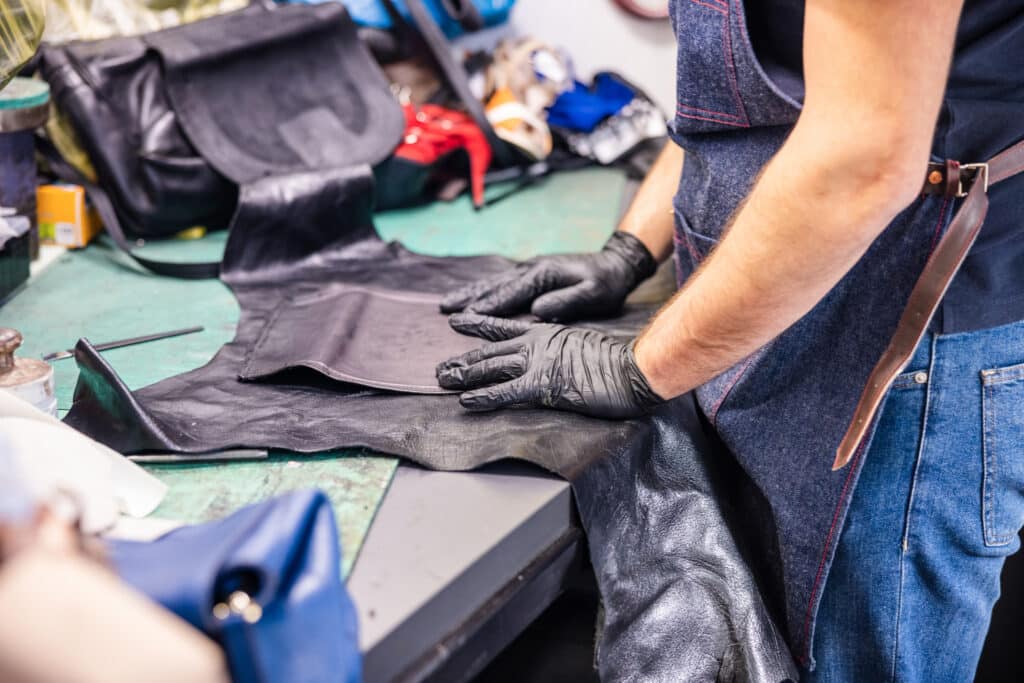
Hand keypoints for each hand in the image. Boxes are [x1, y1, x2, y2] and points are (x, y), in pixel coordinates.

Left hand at [436, 313, 663, 418]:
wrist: (632, 369)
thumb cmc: (615, 362)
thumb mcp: (580, 345)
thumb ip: (559, 348)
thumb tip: (551, 357)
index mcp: (545, 332)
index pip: (503, 327)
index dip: (478, 324)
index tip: (457, 320)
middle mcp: (536, 343)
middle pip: (490, 351)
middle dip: (463, 360)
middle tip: (440, 368)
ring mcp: (537, 363)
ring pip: (491, 368)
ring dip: (464, 375)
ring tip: (442, 381)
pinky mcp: (542, 386)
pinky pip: (505, 391)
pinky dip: (483, 396)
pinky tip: (465, 400)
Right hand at [440, 232, 657, 322]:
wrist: (615, 264)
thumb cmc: (606, 283)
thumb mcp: (594, 293)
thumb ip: (567, 301)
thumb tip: (539, 310)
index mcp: (544, 274)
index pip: (511, 292)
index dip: (488, 305)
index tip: (467, 316)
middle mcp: (532, 269)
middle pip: (494, 285)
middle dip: (469, 298)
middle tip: (444, 309)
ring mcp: (530, 269)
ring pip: (494, 283)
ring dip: (470, 293)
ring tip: (446, 304)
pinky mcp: (532, 274)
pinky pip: (502, 283)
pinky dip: (483, 290)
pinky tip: (471, 297)